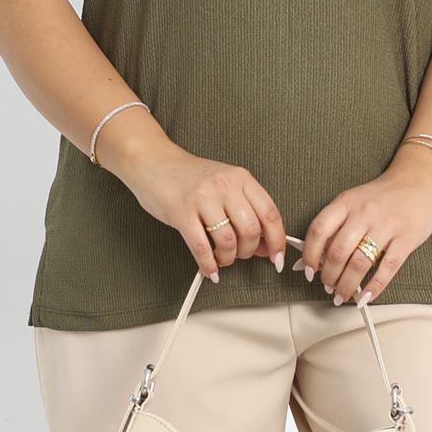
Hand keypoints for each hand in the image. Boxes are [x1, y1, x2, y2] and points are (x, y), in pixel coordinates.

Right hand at [100, 122, 286, 281]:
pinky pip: (201, 247)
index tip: (277, 257)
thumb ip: (247, 211)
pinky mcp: (181, 213)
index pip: (270, 214)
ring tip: (222, 259)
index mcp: (241, 178)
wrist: (153, 162)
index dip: (277, 241)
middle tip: (240, 255)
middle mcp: (224, 186)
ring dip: (228, 259)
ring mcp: (202, 199)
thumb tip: (265, 245)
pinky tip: (210, 270)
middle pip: (251, 231)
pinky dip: (208, 265)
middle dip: (249, 252)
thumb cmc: (190, 177)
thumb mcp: (225, 185)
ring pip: (228, 241)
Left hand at [296, 151, 431, 304]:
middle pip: (338, 252)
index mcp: (346, 202)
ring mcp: (386, 226)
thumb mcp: (354, 201)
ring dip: (347, 285)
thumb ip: (335, 226)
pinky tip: (366, 296)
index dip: (310, 254)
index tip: (308, 270)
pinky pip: (387, 269)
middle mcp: (364, 213)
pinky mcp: (406, 239)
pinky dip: (374, 287)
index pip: (319, 230)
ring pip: (359, 263)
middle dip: (329, 276)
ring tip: (342, 295)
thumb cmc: (383, 197)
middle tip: (328, 286)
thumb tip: (315, 258)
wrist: (419, 181)